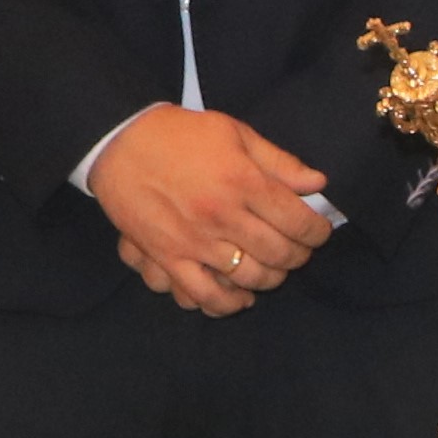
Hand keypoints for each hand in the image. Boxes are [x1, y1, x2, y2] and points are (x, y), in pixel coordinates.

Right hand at [88, 104, 334, 316]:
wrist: (119, 140)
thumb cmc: (180, 134)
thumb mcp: (235, 133)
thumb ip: (279, 161)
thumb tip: (318, 183)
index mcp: (243, 181)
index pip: (298, 220)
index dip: (317, 232)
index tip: (318, 232)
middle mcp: (223, 215)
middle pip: (279, 253)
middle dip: (298, 256)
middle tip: (298, 250)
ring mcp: (195, 241)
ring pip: (250, 277)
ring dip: (270, 279)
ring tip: (273, 269)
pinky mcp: (168, 257)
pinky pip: (204, 295)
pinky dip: (228, 304)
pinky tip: (241, 297)